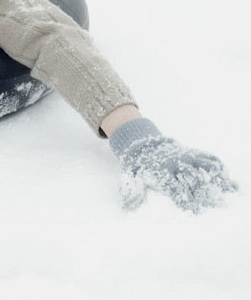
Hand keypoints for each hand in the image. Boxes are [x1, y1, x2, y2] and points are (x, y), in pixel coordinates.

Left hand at [109, 119, 236, 212]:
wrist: (146, 146)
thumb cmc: (139, 167)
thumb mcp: (130, 176)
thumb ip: (130, 190)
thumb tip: (127, 207)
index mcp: (160, 169)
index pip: (174, 186)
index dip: (184, 200)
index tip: (194, 211)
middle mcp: (176, 161)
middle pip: (193, 177)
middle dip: (203, 192)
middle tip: (213, 206)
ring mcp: (186, 156)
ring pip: (205, 165)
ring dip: (217, 178)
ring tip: (229, 191)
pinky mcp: (193, 153)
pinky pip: (209, 158)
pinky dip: (220, 167)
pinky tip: (228, 179)